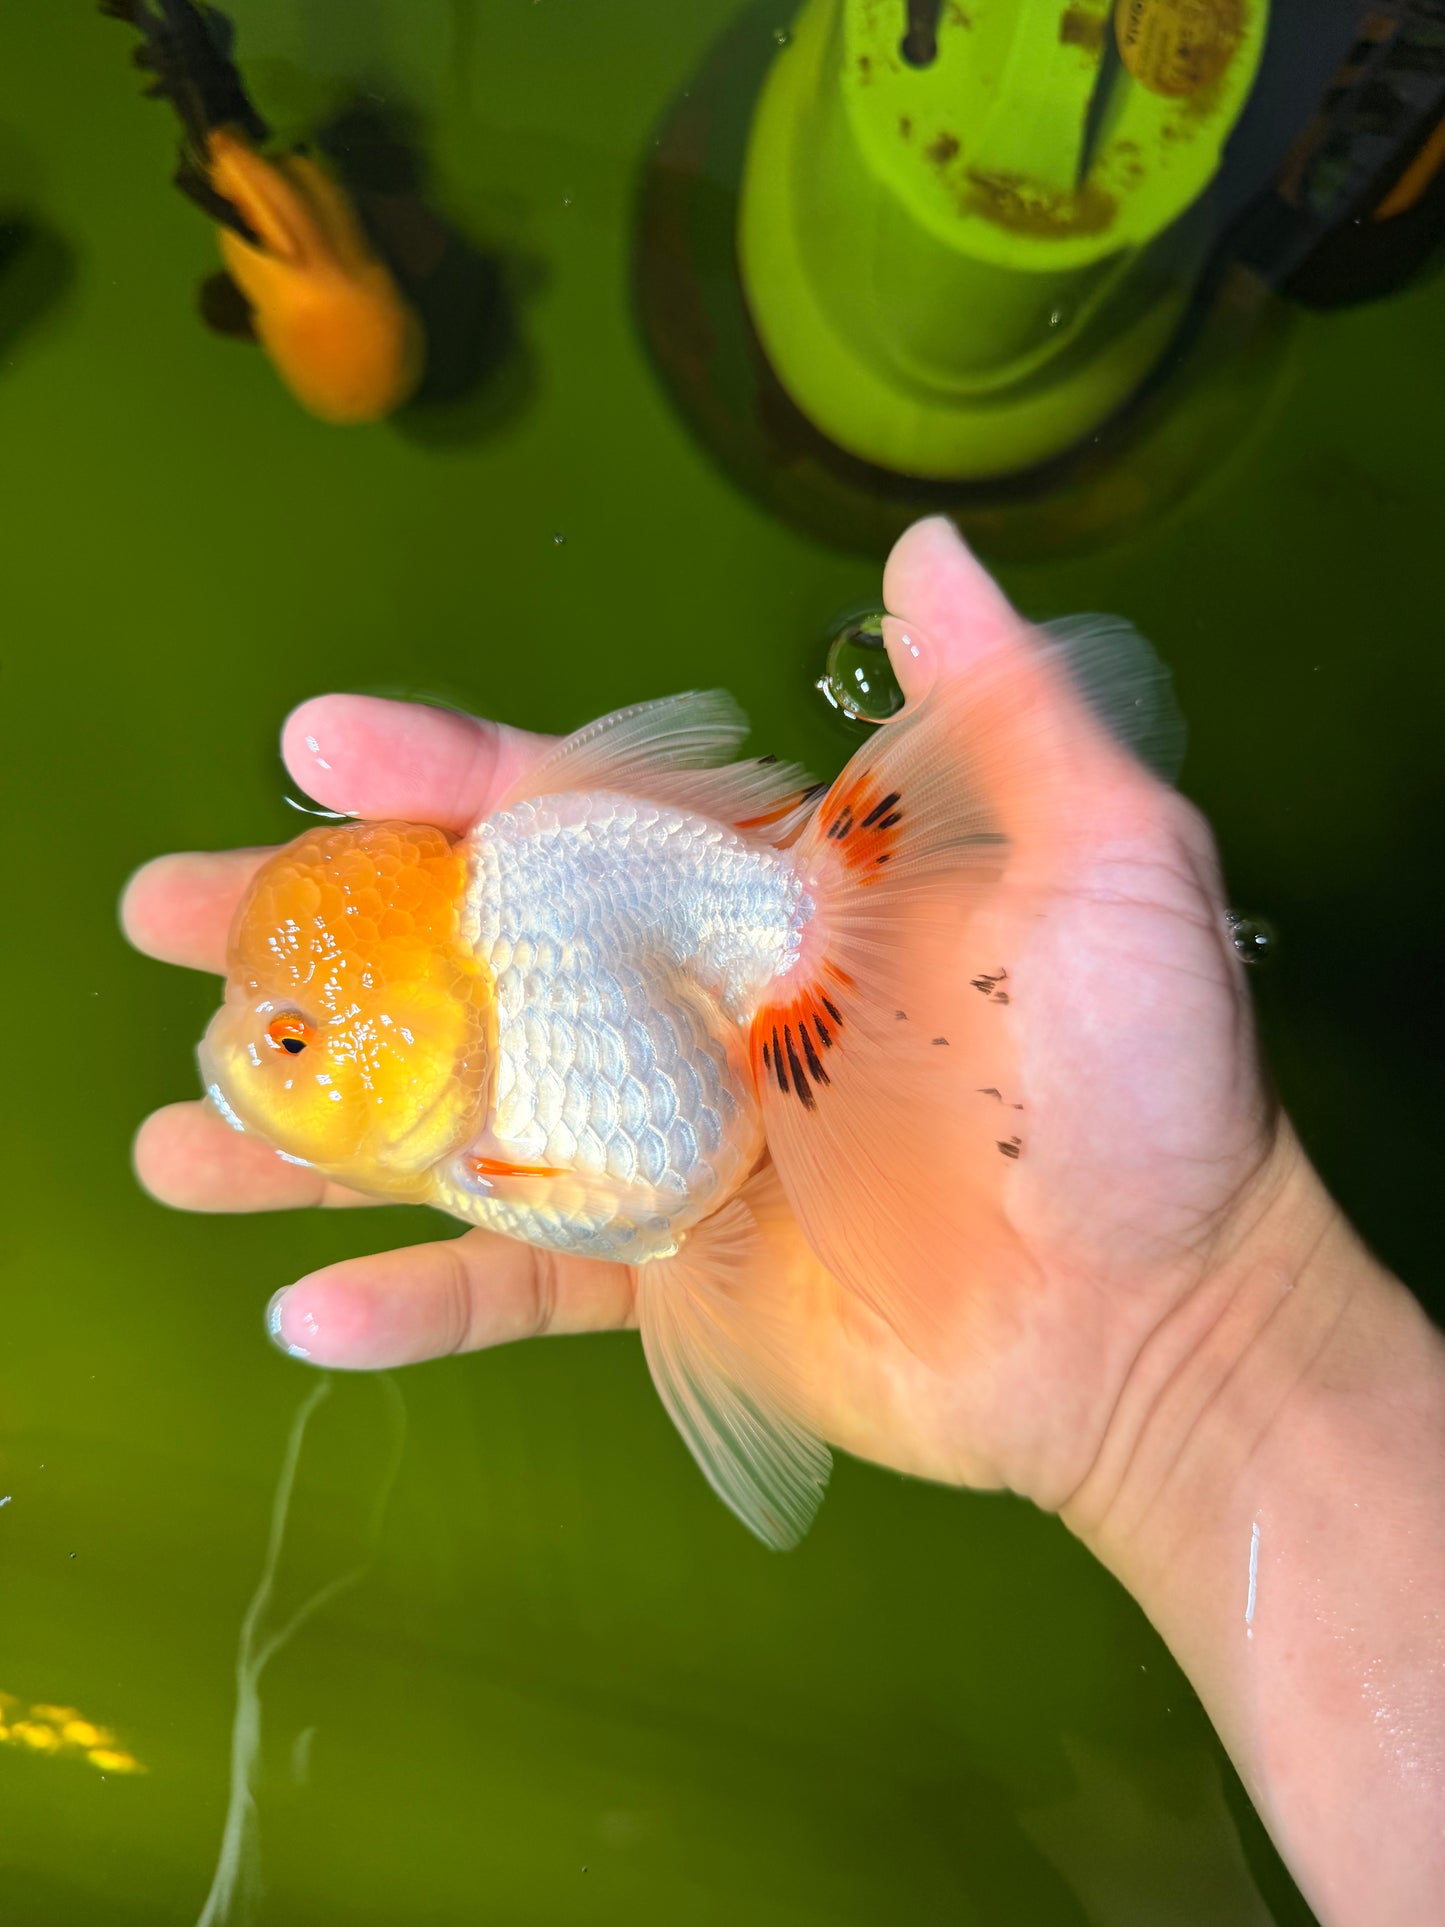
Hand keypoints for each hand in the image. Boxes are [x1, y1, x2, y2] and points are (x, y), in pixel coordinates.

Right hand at [122, 517, 1283, 1513]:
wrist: (1165, 1322)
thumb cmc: (1136, 1090)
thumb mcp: (1107, 867)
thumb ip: (1000, 715)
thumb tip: (922, 545)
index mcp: (767, 900)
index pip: (579, 816)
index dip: (449, 775)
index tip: (316, 746)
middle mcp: (692, 1012)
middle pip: (471, 959)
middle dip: (316, 935)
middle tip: (162, 915)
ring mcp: (668, 1155)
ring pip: (460, 1126)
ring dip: (314, 1134)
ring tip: (170, 1136)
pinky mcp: (674, 1286)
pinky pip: (522, 1289)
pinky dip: (418, 1303)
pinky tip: (301, 1312)